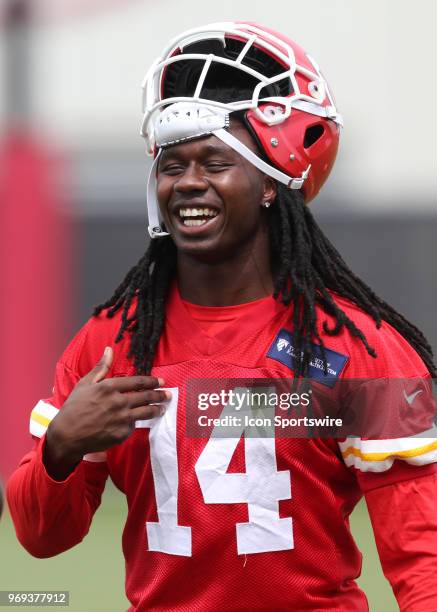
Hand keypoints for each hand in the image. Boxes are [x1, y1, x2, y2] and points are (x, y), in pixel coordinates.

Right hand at [43, 347, 169, 479]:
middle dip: (160, 395)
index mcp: (109, 387)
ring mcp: (121, 419)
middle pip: (146, 397)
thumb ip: (101, 367)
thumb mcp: (85, 384)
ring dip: (156, 409)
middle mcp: (118, 402)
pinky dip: (136, 423)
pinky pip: (134, 426)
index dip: (152, 381)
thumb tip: (109, 349)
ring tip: (162, 408)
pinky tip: (139, 421)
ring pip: (146, 412)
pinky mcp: (121, 434)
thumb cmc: (74, 408)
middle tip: (168, 395)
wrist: (67, 436)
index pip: (138, 382)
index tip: (160, 381)